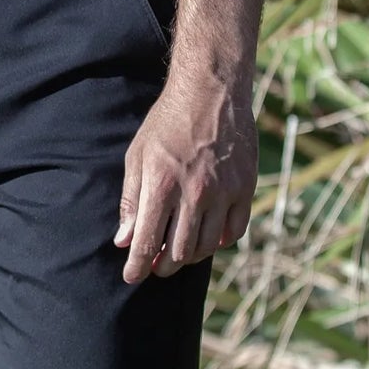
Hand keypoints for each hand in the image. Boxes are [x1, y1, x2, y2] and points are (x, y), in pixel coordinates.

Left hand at [114, 69, 255, 281]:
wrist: (211, 91)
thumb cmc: (167, 122)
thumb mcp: (138, 155)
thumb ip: (130, 200)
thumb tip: (124, 241)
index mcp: (162, 184)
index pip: (147, 242)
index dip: (136, 266)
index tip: (131, 277)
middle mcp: (194, 193)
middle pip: (179, 252)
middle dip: (162, 265)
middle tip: (155, 264)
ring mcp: (223, 192)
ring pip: (206, 247)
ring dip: (189, 256)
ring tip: (178, 252)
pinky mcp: (245, 188)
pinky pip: (234, 232)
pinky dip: (220, 241)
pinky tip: (208, 236)